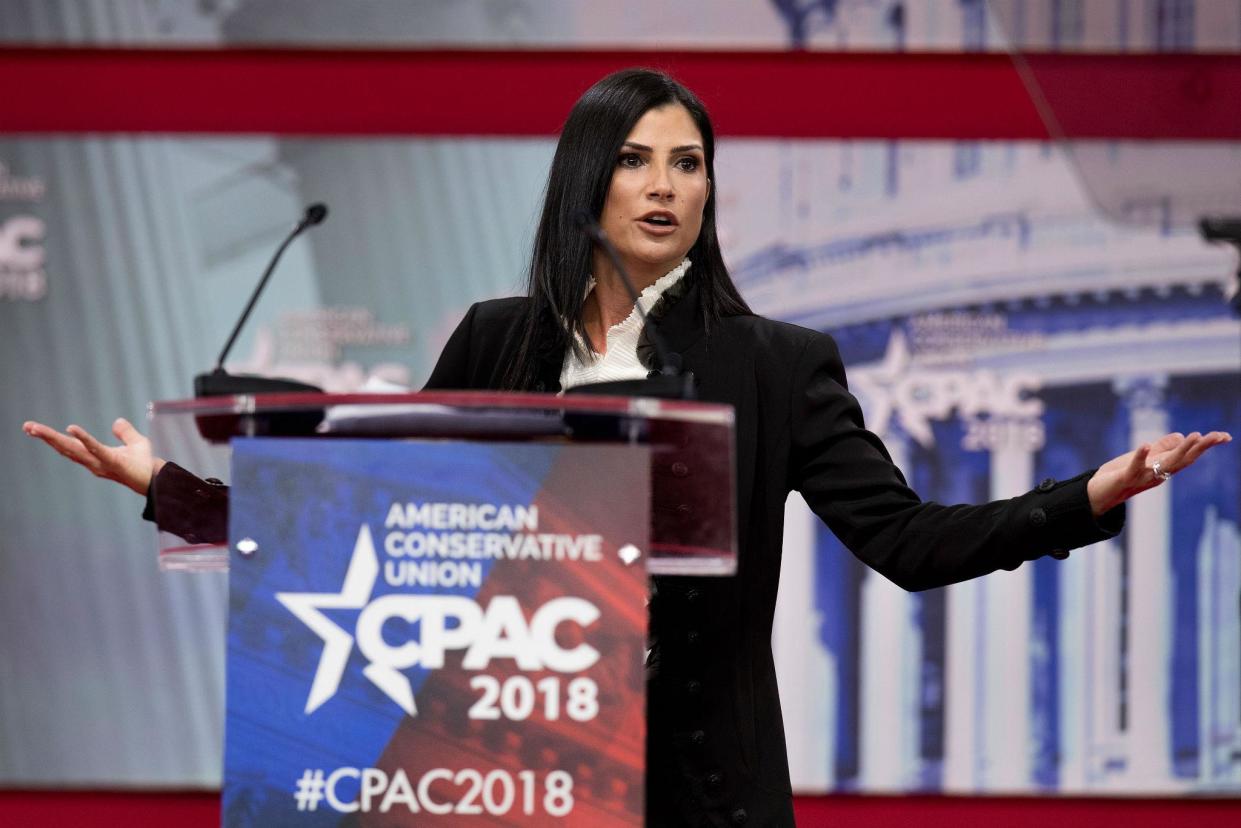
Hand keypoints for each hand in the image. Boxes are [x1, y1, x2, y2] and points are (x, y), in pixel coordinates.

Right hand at [22, 417, 164, 496]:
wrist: (158, 478)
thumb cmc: (145, 464)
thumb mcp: (136, 442)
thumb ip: (125, 433)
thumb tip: (117, 421)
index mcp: (95, 455)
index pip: (70, 445)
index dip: (52, 437)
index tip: (33, 428)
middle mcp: (94, 461)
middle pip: (65, 447)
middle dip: (46, 437)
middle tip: (26, 427)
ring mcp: (101, 463)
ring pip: (74, 449)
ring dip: (55, 438)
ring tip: (37, 429)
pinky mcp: (113, 462)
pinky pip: (96, 449)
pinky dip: (84, 439)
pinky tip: (71, 428)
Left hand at [1087, 430, 1231, 515]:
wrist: (1098, 494)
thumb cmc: (1121, 475)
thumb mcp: (1144, 458)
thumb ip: (1161, 447)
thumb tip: (1181, 436)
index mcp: (1163, 468)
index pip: (1188, 455)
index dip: (1206, 446)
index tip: (1226, 436)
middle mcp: (1157, 474)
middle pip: (1184, 460)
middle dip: (1201, 448)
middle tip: (1218, 436)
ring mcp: (1143, 477)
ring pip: (1166, 465)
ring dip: (1180, 450)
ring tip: (1195, 436)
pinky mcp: (1125, 478)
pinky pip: (1135, 467)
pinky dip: (1140, 456)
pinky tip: (1145, 444)